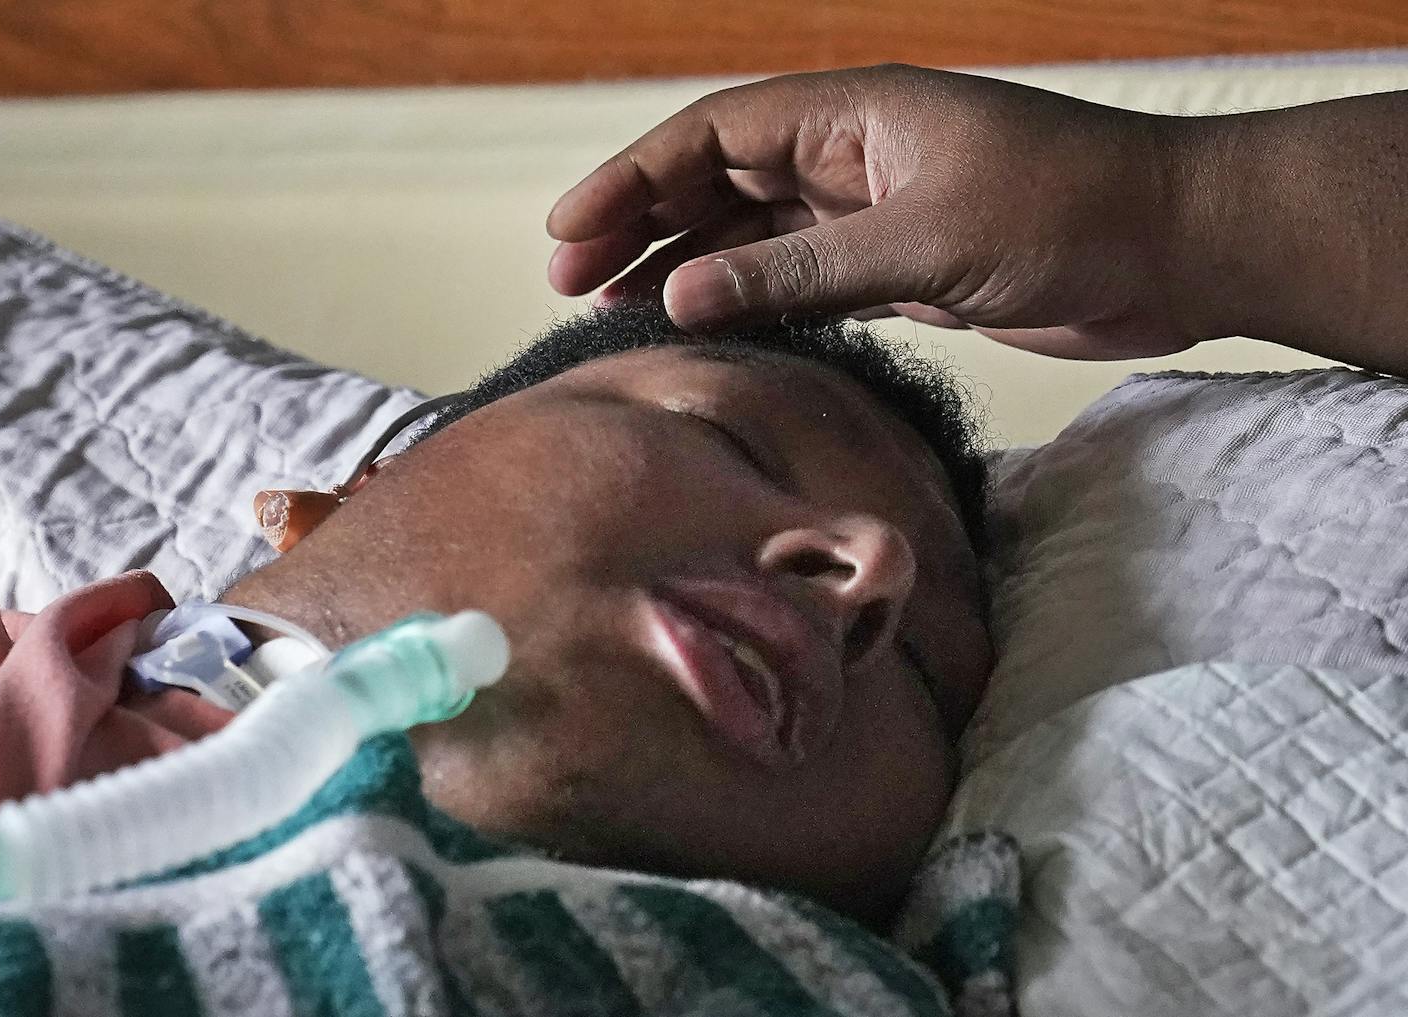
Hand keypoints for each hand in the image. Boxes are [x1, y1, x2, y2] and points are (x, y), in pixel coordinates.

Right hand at [547, 64, 1206, 359]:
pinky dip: (749, 302)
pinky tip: (708, 329)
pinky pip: (799, 280)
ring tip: (612, 308)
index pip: (713, 135)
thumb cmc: (1070, 213)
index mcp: (853, 114)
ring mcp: (873, 212)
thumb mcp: (925, 242)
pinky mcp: (899, 267)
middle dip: (640, 224)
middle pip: (717, 182)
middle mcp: (852, 156)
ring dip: (684, 267)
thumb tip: (683, 297)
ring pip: (752, 236)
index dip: (632, 178)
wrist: (1174, 249)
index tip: (568, 229)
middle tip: (569, 280)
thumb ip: (800, 271)